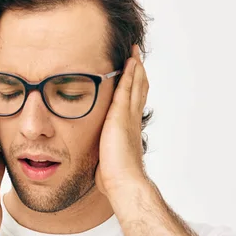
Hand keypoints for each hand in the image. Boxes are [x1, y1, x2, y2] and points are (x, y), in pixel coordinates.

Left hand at [95, 45, 149, 199]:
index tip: (133, 75)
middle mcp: (132, 120)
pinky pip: (127, 90)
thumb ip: (103, 151)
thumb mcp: (106, 158)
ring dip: (135, 68)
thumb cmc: (114, 176)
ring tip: (134, 53)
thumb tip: (97, 156)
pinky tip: (129, 63)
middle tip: (137, 56)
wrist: (123, 182)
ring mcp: (129, 117)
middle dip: (137, 73)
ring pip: (135, 86)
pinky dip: (129, 75)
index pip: (133, 103)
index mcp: (128, 129)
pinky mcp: (121, 116)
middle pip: (138, 90)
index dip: (134, 88)